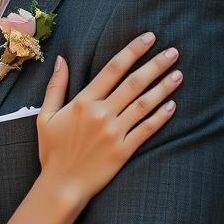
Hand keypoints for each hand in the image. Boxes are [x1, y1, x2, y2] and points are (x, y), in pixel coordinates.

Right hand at [37, 31, 181, 201]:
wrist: (61, 185)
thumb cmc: (52, 151)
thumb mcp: (45, 116)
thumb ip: (55, 87)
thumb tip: (61, 59)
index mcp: (82, 102)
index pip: (112, 69)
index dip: (132, 51)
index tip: (149, 38)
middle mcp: (100, 114)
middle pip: (134, 83)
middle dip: (155, 64)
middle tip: (173, 52)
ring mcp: (114, 132)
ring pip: (144, 104)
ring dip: (163, 87)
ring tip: (178, 74)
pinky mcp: (123, 150)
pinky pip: (146, 130)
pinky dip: (160, 117)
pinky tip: (172, 105)